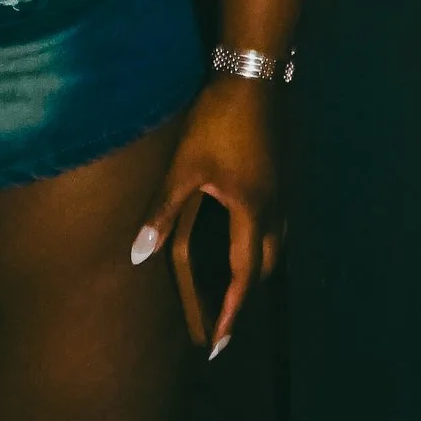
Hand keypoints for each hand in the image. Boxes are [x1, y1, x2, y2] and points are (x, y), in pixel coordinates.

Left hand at [131, 75, 281, 355]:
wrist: (255, 77)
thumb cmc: (217, 121)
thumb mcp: (185, 167)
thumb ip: (162, 211)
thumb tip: (138, 254)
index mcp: (250, 212)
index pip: (243, 277)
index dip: (230, 313)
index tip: (219, 343)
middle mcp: (273, 208)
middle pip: (265, 265)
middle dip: (246, 295)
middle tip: (225, 319)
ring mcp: (282, 189)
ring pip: (275, 242)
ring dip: (256, 267)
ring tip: (236, 282)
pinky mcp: (282, 173)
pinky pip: (277, 221)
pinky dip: (262, 240)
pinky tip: (247, 230)